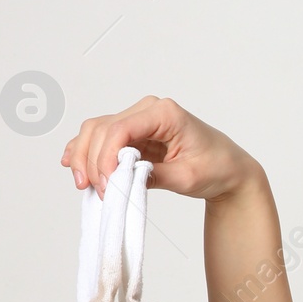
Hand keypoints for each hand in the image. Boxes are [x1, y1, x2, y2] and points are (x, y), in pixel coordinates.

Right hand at [59, 96, 258, 202]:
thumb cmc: (216, 167)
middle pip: (102, 128)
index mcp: (165, 113)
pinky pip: (102, 138)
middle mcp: (148, 110)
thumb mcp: (187, 177)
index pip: (120, 128)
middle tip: (96, 191)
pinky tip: (73, 165)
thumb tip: (120, 179)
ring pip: (97, 131)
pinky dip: (87, 151)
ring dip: (84, 156)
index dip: (105, 156)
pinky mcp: (134, 133)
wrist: (229, 169)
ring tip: (84, 185)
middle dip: (92, 160)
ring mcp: (139, 120)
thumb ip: (153, 176)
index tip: (105, 184)